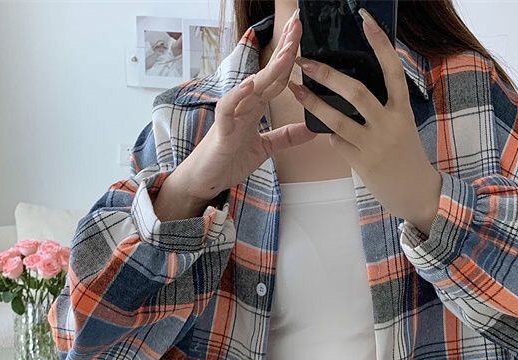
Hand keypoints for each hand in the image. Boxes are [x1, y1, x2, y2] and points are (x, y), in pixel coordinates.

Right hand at [182, 10, 317, 200]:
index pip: (277, 77)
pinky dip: (239, 96)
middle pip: (268, 73)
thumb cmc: (229, 160)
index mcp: (255, 107)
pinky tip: (251, 84)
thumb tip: (311, 129)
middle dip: (283, 48)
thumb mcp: (266, 149)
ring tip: (287, 52)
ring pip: (252, 87)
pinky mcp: (222, 131)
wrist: (206, 180)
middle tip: (297, 22)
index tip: (301, 34)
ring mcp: (233, 116)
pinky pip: (229, 109)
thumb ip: (286, 137)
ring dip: (270, 69)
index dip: (290, 57)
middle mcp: (244, 105)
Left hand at [287, 8, 441, 234]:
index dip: (380, 43)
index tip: (365, 19)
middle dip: (327, 74)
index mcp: (402, 110)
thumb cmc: (407, 156)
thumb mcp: (402, 126)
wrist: (416, 193)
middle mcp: (389, 124)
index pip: (392, 69)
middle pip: (356, 92)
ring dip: (314, 103)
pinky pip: (338, 143)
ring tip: (296, 90)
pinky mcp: (362, 163)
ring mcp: (374, 145)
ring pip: (338, 119)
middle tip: (306, 62)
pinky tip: (324, 129)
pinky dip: (329, 134)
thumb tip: (354, 89)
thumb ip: (383, 108)